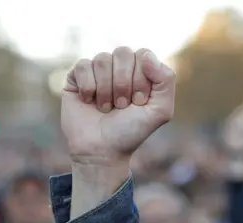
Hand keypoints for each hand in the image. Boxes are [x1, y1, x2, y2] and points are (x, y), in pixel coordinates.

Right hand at [62, 47, 175, 167]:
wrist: (102, 150)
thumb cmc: (131, 131)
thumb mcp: (160, 110)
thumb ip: (166, 80)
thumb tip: (145, 55)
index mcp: (141, 71)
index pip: (143, 54)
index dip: (141, 78)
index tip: (138, 102)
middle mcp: (120, 67)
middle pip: (123, 52)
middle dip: (123, 83)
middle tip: (122, 106)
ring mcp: (98, 71)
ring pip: (102, 59)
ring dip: (106, 89)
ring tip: (106, 107)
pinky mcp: (77, 77)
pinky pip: (83, 66)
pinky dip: (89, 87)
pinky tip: (89, 102)